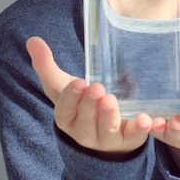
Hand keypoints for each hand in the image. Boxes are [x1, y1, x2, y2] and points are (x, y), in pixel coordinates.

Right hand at [26, 37, 151, 155]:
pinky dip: (140, 129)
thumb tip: (32, 40)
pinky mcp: (129, 139)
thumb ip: (46, 65)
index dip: (70, 99)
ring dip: (109, 116)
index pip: (64, 112)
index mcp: (68, 119)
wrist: (104, 135)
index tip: (78, 83)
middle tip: (96, 88)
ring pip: (107, 131)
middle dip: (89, 105)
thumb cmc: (80, 106)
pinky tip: (146, 119)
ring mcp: (108, 139)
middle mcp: (85, 133)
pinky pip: (135, 137)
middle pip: (85, 122)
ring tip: (111, 100)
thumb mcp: (62, 86)